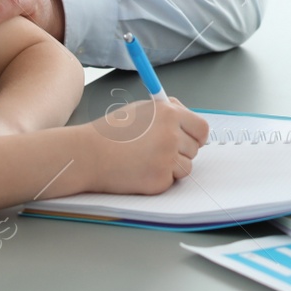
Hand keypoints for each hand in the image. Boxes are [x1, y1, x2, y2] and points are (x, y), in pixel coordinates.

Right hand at [84, 96, 208, 194]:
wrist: (88, 155)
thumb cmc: (111, 132)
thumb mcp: (141, 110)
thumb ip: (168, 111)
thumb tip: (187, 117)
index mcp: (169, 114)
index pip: (202, 127)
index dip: (197, 135)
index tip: (192, 140)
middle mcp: (171, 135)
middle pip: (195, 148)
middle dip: (182, 151)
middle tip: (158, 151)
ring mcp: (166, 159)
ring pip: (186, 167)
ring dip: (172, 166)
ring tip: (147, 160)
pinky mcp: (159, 180)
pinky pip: (171, 181)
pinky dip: (160, 179)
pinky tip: (141, 170)